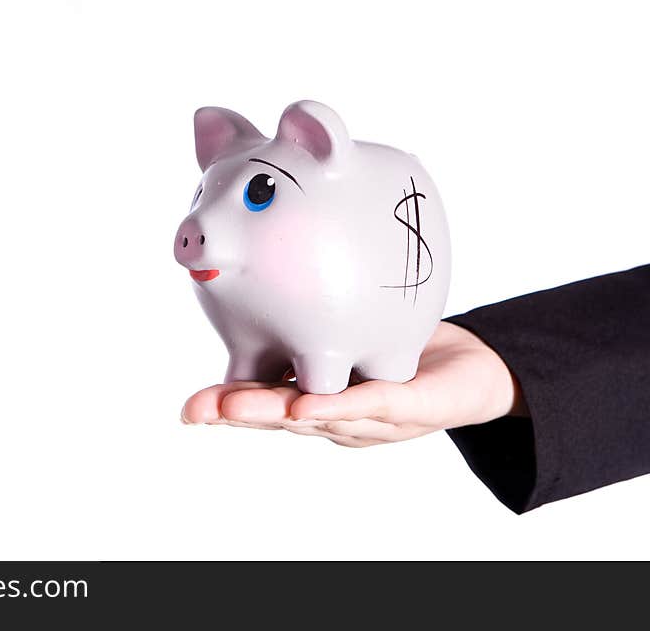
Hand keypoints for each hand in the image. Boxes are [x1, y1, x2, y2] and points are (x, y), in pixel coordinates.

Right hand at [181, 322, 524, 446]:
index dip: (223, 402)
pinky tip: (309, 403)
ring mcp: (372, 416)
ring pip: (318, 416)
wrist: (470, 367)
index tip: (186, 407)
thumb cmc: (395, 338)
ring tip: (234, 411)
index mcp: (312, 389)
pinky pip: (376, 403)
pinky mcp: (414, 409)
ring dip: (273, 415)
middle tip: (194, 411)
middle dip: (237, 413)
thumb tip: (262, 240)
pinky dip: (342, 407)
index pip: (261, 394)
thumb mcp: (343, 310)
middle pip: (279, 413)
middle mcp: (335, 412)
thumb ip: (305, 289)